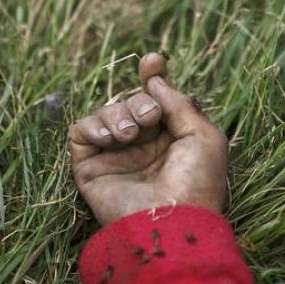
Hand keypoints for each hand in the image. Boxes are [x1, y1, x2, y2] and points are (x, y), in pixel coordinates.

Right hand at [67, 52, 227, 224]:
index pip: (156, 100)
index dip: (153, 77)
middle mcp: (143, 146)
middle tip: (150, 119)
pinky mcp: (90, 167)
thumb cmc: (195, 183)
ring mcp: (116, 156)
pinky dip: (93, 125)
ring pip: (107, 112)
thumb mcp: (203, 136)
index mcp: (172, 138)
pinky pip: (81, 130)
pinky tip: (110, 138)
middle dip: (139, 100)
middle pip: (131, 101)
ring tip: (130, 134)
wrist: (169, 222)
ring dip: (118, 113)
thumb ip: (179, 103)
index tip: (152, 61)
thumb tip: (156, 81)